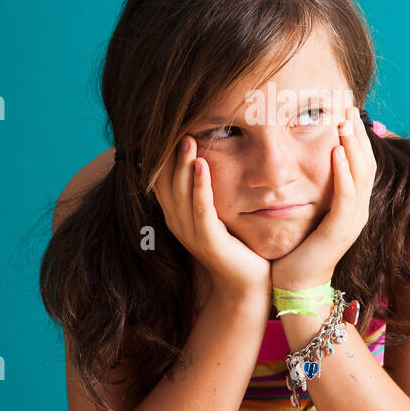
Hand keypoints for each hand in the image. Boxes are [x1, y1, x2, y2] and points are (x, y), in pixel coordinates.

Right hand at [152, 135, 271, 300]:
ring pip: (181, 193)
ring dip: (183, 165)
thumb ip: (206, 190)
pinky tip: (201, 165)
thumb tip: (207, 157)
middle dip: (170, 155)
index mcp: (177, 215)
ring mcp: (191, 233)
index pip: (162, 180)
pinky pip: (201, 209)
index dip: (162, 156)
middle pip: (167, 183)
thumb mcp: (217, 213)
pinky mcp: (208, 241)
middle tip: (178, 127)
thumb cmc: (236, 244)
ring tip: (188, 140)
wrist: (247, 283)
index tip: (167, 129)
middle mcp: (178, 223)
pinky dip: (200, 186)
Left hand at [269, 106, 376, 291]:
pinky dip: (343, 172)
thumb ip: (313, 188)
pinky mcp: (341, 230)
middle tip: (349, 106)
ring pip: (361, 175)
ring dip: (354, 146)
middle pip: (367, 163)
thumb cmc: (297, 248)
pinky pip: (347, 196)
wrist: (295, 284)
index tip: (347, 110)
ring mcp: (353, 221)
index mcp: (353, 205)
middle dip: (358, 134)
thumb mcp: (308, 211)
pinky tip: (336, 152)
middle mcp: (359, 210)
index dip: (358, 137)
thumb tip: (303, 162)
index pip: (362, 163)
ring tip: (345, 121)